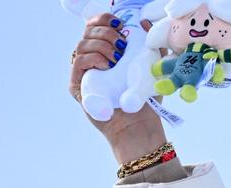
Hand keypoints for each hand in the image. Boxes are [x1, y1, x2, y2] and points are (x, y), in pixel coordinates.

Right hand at [69, 13, 167, 162]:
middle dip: (106, 32)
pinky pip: (78, 63)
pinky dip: (93, 58)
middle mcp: (90, 59)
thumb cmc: (146, 98)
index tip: (119, 23)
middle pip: (88, 32)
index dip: (104, 20)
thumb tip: (144, 22)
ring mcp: (82, 73)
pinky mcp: (77, 86)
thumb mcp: (153, 67)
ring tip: (117, 58)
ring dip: (101, 46)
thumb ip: (152, 45)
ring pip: (82, 45)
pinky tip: (107, 64)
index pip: (96, 26)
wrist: (139, 125)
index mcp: (105, 51)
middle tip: (122, 45)